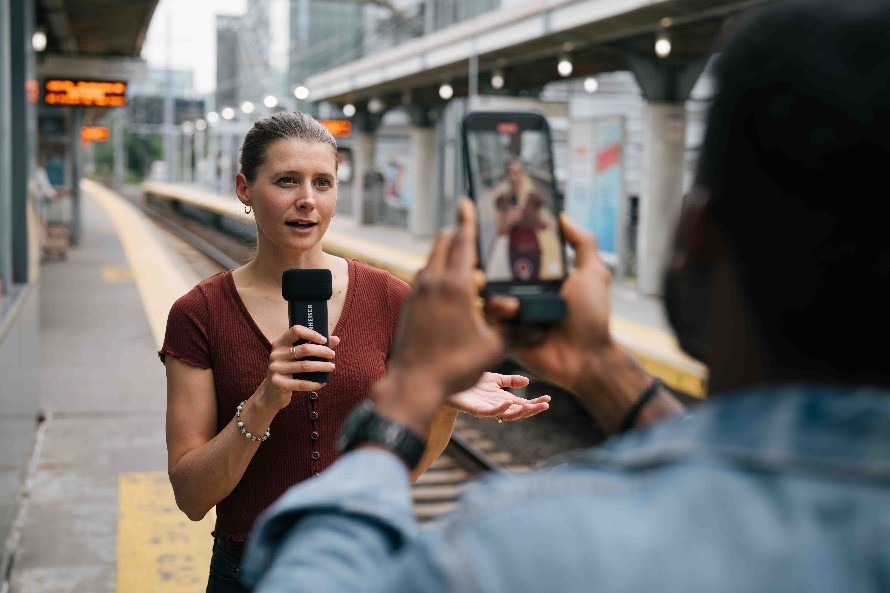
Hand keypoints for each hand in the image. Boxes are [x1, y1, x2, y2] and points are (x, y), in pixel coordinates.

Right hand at [258, 326, 339, 410]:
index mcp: (280, 343)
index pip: (296, 330)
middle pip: (304, 349)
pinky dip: (314, 383)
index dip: (312, 333)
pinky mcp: (278, 383)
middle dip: (322, 351)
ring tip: (332, 367)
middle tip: (333, 355)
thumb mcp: (298, 357)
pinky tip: (323, 382)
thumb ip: (316, 346)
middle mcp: (276, 354)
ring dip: (322, 366)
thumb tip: (336, 339)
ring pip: (305, 366)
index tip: (324, 340)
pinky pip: (301, 383)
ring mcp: (276, 368)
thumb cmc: (289, 371)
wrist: (271, 393)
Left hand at [373, 198, 503, 435]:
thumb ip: (516, 332)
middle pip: (443, 243)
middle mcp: (432, 282)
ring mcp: (417, 292)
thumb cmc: (454, 367)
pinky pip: (425, 278)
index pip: (462, 241)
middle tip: (474, 240)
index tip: (466, 202)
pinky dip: (438, 275)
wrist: (413, 385)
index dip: (467, 220)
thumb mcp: (493, 349)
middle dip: (458, 235)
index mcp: (455, 286)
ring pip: (432, 261)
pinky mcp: (409, 304)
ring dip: (448, 258)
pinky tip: (451, 293)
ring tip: (468, 272)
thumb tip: (540, 327)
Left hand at [445, 372, 550, 420]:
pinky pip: (489, 413)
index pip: (523, 404)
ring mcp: (486, 409)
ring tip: (531, 406)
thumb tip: (528, 382)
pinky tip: (508, 401)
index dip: (535, 402)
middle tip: (545, 405)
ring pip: (506, 415)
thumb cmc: (470, 382)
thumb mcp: (493, 378)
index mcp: (502, 400)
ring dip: (520, 412)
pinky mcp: (474, 410)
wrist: (447, 382)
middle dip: (532, 409)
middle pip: (518, 412)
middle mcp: (496, 406)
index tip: (548, 399)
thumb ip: (509, 380)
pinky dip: (500, 409)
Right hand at [485, 213, 613, 395]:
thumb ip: (582, 243)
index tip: (490, 225)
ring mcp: (512, 312)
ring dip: (492, 289)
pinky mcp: (504, 333)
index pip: (514, 253)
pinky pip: (488, 318)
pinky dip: (496, 311)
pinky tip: (510, 310)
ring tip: (509, 295)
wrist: (586, 358)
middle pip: (493, 271)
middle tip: (483, 257)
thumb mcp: (593, 273)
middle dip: (485, 263)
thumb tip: (562, 216)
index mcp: (540, 275)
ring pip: (486, 292)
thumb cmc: (591, 317)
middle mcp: (523, 291)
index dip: (502, 241)